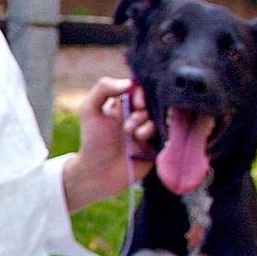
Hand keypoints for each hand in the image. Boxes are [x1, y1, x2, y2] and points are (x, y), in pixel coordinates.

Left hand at [64, 77, 155, 212]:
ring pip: (159, 119)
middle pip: (152, 103)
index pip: (141, 90)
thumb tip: (130, 82)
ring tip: (132, 136)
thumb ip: (104, 88)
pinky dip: (156, 135)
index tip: (136, 103)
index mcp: (123, 105)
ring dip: (146, 125)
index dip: (141, 94)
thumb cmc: (93, 142)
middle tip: (129, 124)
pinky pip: (166, 135)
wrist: (98, 173)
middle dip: (142, 112)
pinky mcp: (157, 147)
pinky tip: (142, 141)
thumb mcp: (90, 110)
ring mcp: (148, 132)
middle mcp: (138, 116)